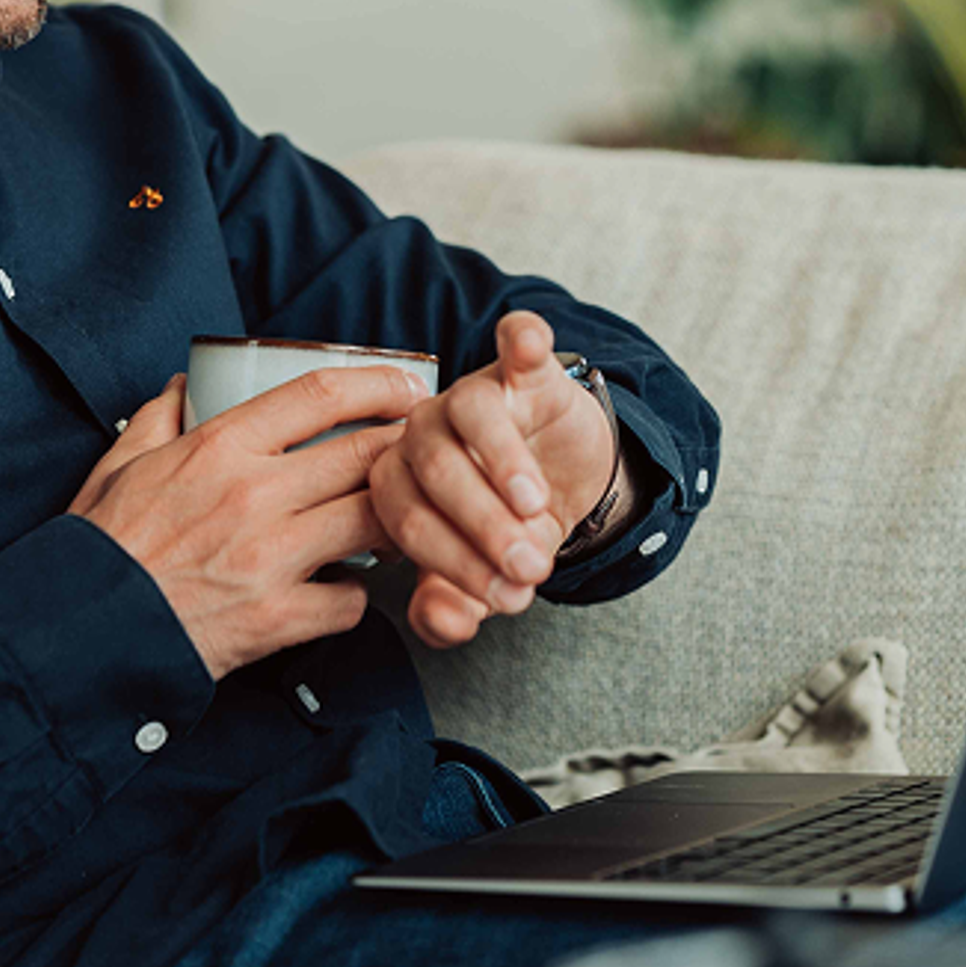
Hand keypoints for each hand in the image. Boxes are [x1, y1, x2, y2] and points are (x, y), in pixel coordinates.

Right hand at [68, 365, 429, 679]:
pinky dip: (356, 594)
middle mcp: (253, 495)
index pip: (320, 395)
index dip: (378, 384)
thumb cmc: (99, 547)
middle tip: (422, 451)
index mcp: (218, 447)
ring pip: (373, 523)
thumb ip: (158, 418)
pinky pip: (349, 601)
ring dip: (395, 519)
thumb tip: (182, 385)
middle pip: (365, 454)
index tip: (404, 388)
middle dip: (405, 448)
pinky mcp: (276, 620)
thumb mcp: (120, 465)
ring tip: (398, 518)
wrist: (76, 634)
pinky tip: (345, 588)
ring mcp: (269, 559)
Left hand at [368, 310, 617, 649]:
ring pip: (471, 413)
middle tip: (527, 567)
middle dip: (482, 525)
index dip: (451, 560)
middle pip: (434, 469)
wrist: (565, 480)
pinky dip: (524, 342)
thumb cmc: (506, 527)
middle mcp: (425, 430)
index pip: (404, 517)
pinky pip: (517, 345)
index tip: (502, 596)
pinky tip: (531, 348)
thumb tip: (442, 624)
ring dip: (503, 464)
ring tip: (537, 508)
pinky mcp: (524, 369)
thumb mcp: (484, 576)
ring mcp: (473, 393)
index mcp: (399, 480)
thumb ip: (454, 603)